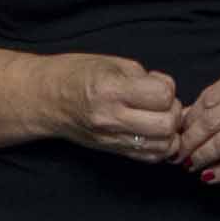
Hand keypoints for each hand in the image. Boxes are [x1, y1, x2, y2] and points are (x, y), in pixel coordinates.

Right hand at [35, 52, 192, 162]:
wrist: (46, 99)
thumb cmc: (75, 75)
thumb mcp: (111, 63)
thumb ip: (144, 77)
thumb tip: (167, 93)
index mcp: (111, 90)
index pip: (162, 96)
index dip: (167, 87)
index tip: (156, 83)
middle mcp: (112, 118)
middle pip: (167, 125)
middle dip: (173, 111)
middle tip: (161, 103)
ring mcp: (112, 139)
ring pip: (164, 146)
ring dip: (170, 132)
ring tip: (158, 117)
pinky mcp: (113, 152)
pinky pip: (151, 157)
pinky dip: (161, 146)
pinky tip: (153, 132)